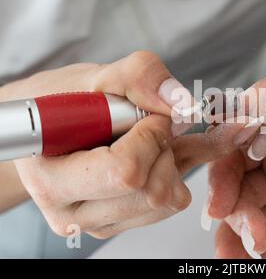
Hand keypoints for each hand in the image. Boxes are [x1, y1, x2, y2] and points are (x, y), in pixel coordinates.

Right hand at [5, 51, 228, 238]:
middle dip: (163, 149)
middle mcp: (73, 214)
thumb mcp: (95, 76)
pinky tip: (166, 148)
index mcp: (52, 181)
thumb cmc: (65, 104)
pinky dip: (180, 169)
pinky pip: (173, 202)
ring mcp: (101, 223)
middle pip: (153, 193)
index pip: (125, 172)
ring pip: (168, 200)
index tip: (148, 115)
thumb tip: (181, 102)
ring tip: (157, 134)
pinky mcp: (125, 221)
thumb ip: (139, 77)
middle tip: (150, 124)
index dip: (149, 137)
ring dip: (174, 159)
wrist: (52, 126)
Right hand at [210, 131, 265, 257]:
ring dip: (237, 224)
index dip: (226, 156)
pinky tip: (240, 253)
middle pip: (238, 177)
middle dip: (226, 193)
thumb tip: (242, 106)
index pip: (243, 142)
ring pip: (246, 210)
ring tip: (251, 237)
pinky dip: (246, 247)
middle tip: (225, 208)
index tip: (221, 171)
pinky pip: (263, 240)